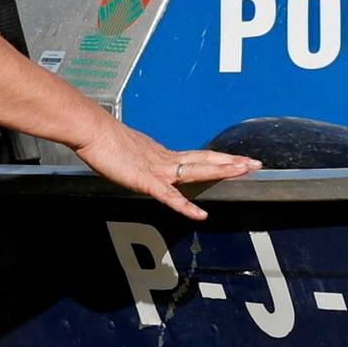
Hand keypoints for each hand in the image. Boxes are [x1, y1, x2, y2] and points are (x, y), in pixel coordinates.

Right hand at [72, 118, 257, 221]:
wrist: (91, 131)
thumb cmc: (103, 140)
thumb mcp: (129, 151)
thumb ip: (141, 159)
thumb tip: (143, 161)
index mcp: (162, 154)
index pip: (198, 156)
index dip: (219, 159)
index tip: (239, 159)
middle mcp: (165, 159)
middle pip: (205, 160)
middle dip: (232, 163)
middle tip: (256, 163)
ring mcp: (157, 169)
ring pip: (195, 171)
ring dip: (221, 172)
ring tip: (243, 171)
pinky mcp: (145, 180)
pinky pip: (169, 197)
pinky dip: (186, 206)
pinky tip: (201, 215)